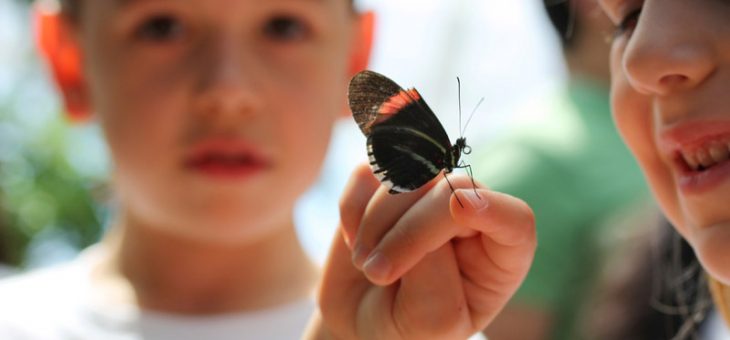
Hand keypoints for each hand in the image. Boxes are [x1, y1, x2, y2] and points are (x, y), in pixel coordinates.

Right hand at [310, 164, 536, 339]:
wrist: (361, 321)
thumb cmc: (407, 327)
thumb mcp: (432, 319)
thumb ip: (434, 270)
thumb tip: (411, 212)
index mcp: (501, 255)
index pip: (515, 219)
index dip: (491, 206)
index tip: (460, 209)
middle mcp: (472, 214)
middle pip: (452, 190)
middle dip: (408, 232)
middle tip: (377, 273)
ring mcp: (429, 192)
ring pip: (407, 176)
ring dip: (375, 224)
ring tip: (367, 266)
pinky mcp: (388, 181)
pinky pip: (369, 174)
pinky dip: (352, 209)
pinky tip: (356, 242)